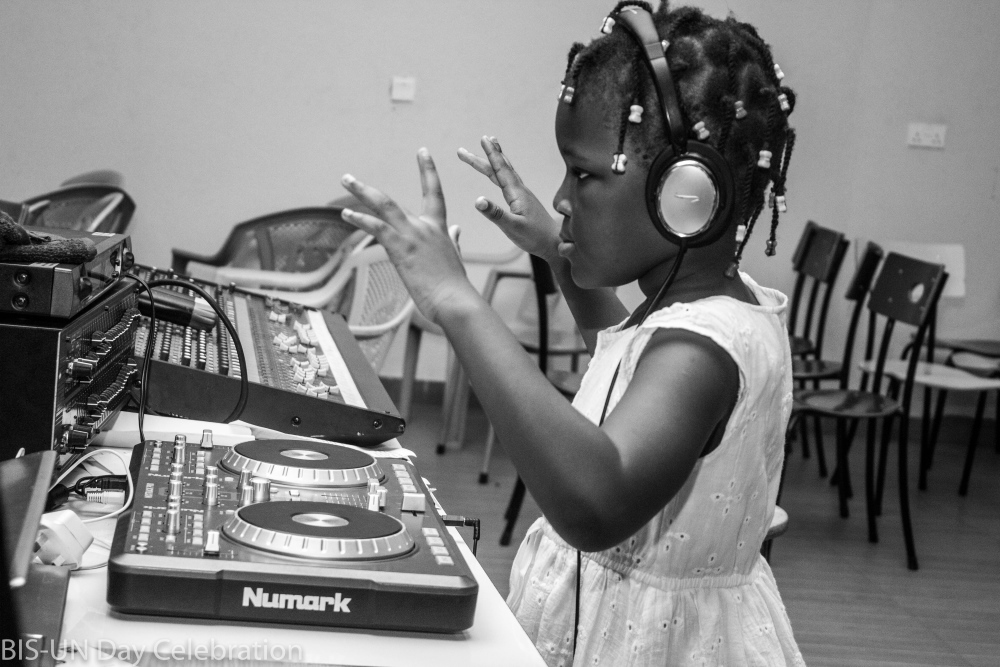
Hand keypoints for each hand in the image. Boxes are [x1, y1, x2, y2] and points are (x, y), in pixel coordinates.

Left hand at [340, 149, 474, 324]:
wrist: (456, 301)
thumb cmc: (454, 287)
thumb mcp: (455, 257)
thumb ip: (453, 241)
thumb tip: (456, 230)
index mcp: (438, 229)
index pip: (434, 193)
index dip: (428, 171)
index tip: (422, 152)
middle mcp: (424, 227)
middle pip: (391, 201)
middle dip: (367, 189)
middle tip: (349, 178)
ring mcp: (412, 235)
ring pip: (383, 205)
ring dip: (361, 193)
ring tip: (345, 183)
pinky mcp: (402, 248)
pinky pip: (377, 227)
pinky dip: (361, 219)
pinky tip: (347, 215)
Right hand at [457, 136, 560, 262]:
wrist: (555, 243)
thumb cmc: (535, 237)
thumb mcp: (512, 227)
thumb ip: (495, 214)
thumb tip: (477, 200)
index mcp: (516, 193)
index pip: (500, 169)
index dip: (491, 153)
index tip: (483, 138)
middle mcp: (520, 190)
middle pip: (498, 168)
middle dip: (482, 157)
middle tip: (464, 150)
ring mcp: (522, 194)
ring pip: (504, 172)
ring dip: (494, 160)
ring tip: (489, 146)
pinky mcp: (523, 201)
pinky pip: (509, 180)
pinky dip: (501, 171)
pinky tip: (500, 173)